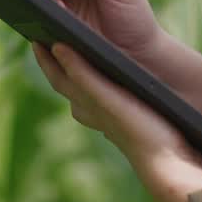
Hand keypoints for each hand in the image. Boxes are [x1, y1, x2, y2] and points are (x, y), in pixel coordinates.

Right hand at [32, 41, 201, 201]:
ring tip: (39, 40)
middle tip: (35, 40)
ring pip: (65, 82)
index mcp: (99, 114)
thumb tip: (130, 86)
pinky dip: (71, 63)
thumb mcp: (137, 114)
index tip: (47, 50)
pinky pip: (85, 78)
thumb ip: (126, 102)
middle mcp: (92, 112)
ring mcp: (98, 107)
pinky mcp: (108, 102)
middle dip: (45, 64)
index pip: (72, 90)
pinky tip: (61, 45)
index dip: (56, 71)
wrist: (166, 161)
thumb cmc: (158, 140)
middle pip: (61, 84)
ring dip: (49, 62)